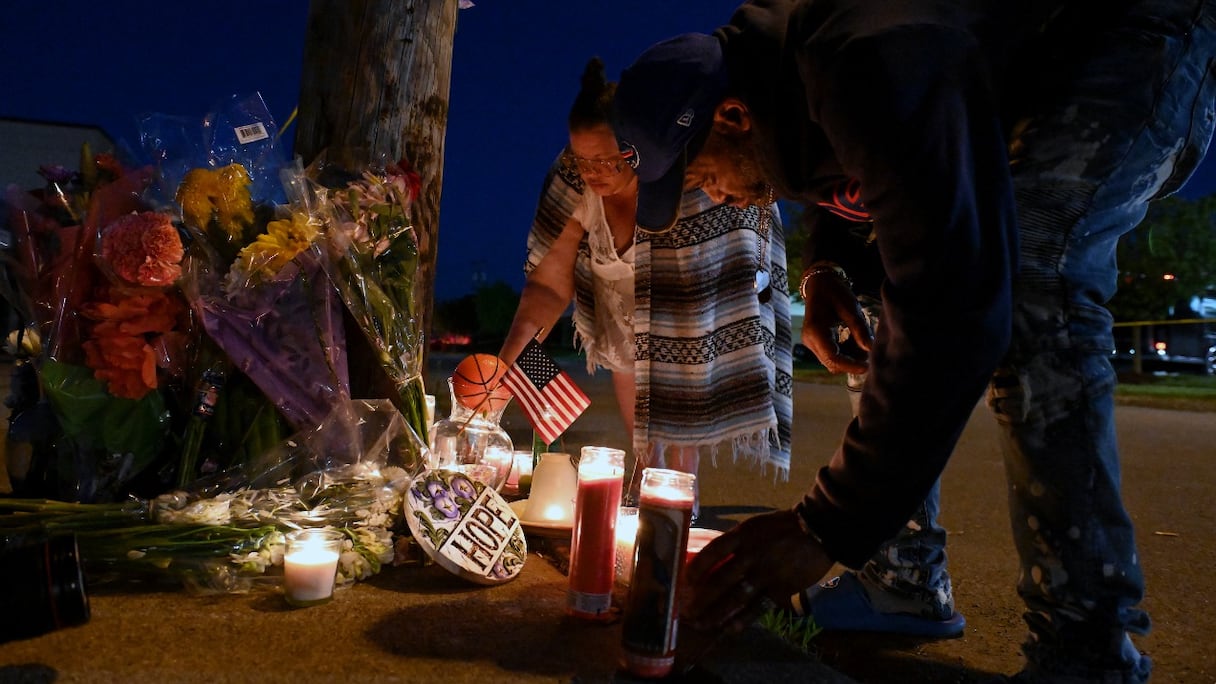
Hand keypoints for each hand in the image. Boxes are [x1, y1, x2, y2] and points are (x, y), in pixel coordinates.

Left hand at [682, 509, 833, 631]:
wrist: (817, 531)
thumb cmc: (781, 527)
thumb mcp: (753, 526)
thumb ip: (735, 543)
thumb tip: (711, 561)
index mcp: (743, 536)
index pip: (713, 552)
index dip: (697, 568)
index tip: (686, 581)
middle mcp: (752, 555)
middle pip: (720, 580)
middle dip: (701, 599)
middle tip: (687, 611)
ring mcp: (767, 574)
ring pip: (736, 598)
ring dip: (716, 613)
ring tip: (701, 624)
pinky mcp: (781, 589)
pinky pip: (758, 608)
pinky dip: (742, 620)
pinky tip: (729, 628)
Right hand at [800, 269, 870, 373]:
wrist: (819, 284)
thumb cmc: (834, 292)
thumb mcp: (850, 307)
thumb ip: (860, 330)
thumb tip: (870, 350)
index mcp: (815, 331)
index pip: (832, 358)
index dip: (851, 366)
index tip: (869, 366)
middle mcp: (810, 341)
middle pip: (832, 363)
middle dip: (852, 361)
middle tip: (869, 350)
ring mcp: (811, 343)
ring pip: (833, 361)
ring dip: (850, 356)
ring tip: (862, 340)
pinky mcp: (816, 343)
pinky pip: (832, 355)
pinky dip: (845, 351)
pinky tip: (853, 339)